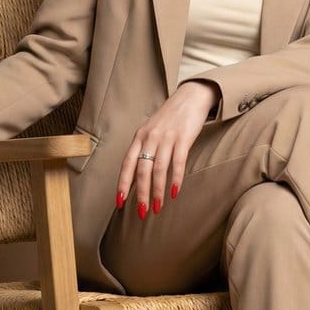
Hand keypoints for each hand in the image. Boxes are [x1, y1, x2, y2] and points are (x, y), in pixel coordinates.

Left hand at [115, 81, 218, 217]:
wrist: (191, 96)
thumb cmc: (171, 118)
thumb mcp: (151, 130)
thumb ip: (144, 149)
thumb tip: (137, 176)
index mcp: (139, 137)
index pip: (127, 164)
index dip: (123, 184)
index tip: (119, 202)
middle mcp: (150, 137)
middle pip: (141, 170)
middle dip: (141, 194)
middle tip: (142, 212)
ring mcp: (166, 137)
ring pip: (158, 169)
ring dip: (157, 191)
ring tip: (158, 207)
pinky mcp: (183, 137)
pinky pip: (178, 162)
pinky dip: (175, 179)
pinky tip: (174, 192)